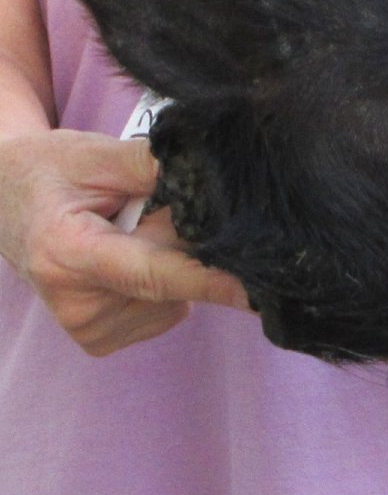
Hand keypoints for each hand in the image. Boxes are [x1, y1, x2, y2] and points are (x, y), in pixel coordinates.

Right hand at [0, 130, 250, 355]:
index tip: (255, 289)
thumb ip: (155, 165)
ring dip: (172, 261)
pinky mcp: (98, 339)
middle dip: (189, 245)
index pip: (153, 273)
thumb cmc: (53, 172)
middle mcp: (74, 303)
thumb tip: (216, 177)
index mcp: (67, 253)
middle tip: (159, 208)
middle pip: (170, 282)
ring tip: (131, 230)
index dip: (208, 279)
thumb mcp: (98, 154)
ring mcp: (86, 327)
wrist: (7, 201)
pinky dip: (162, 281)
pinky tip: (130, 256)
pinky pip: (162, 310)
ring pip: (173, 297)